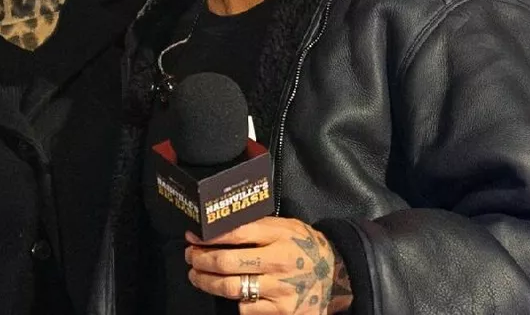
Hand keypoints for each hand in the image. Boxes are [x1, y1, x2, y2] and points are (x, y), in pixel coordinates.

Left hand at [185, 216, 352, 313]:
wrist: (338, 275)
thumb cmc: (306, 246)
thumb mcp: (286, 226)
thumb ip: (257, 225)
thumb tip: (220, 223)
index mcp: (280, 236)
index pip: (236, 233)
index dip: (209, 235)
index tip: (193, 235)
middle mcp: (279, 262)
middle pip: (227, 263)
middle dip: (201, 260)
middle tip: (191, 256)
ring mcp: (280, 290)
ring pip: (231, 288)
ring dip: (207, 282)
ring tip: (197, 276)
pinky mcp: (282, 312)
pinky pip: (246, 309)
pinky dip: (233, 301)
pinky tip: (229, 293)